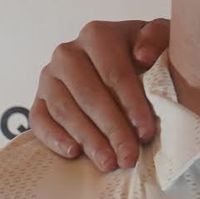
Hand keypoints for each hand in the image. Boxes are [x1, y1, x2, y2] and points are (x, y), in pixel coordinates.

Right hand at [29, 19, 169, 170]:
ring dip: (88, 139)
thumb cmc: (147, 55)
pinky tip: (74, 153)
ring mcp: (49, 76)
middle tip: (129, 157)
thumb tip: (142, 56)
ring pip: (65, 110)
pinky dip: (54, 138)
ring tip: (109, 163)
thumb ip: (157, 38)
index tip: (146, 133)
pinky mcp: (39, 98)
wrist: (125, 58)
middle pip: (90, 95)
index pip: (115, 73)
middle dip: (112, 130)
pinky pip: (40, 119)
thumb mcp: (160, 40)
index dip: (132, 105)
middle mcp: (68, 53)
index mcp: (98, 35)